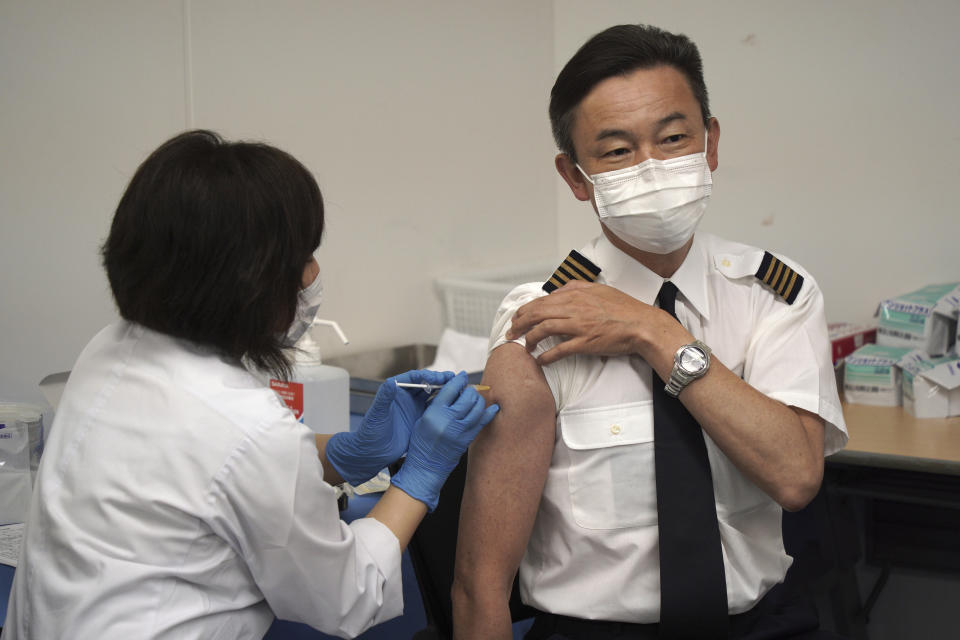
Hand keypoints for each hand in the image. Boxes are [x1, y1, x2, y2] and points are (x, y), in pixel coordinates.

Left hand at [326, 369, 453, 485]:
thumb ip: (384, 398)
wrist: (372, 453)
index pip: (414, 378)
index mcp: (395, 392)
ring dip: (444, 392)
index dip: (427, 375)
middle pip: (426, 384)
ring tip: (458, 390)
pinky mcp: (420, 420)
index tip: (438, 377)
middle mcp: (406, 398)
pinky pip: (434, 410)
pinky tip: (455, 406)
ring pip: (432, 395)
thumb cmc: (370, 432)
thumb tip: (391, 382)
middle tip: (454, 380)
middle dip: (440, 381)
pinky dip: (444, 406)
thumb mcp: (377, 415)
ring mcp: (414, 409)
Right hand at [391, 372, 498, 510]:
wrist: (426, 466)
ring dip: (478, 399)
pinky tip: (492, 408)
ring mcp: (460, 431)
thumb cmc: (421, 443)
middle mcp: (449, 421)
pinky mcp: (468, 439)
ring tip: (474, 398)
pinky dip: (489, 413)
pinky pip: (483, 422)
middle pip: (467, 396)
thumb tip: (451, 389)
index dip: (458, 380)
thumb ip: (436, 403)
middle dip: (469, 389)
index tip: (461, 377)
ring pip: (477, 407)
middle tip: (467, 389)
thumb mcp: (422, 419)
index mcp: (434, 414)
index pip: (450, 389)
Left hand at [505, 280, 687, 365]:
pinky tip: (540, 360)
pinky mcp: (585, 343)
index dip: (524, 311)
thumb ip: (574, 287)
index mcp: (575, 295)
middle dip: (519, 324)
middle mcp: (574, 308)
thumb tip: (555, 291)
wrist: (642, 324)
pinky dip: (546, 356)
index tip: (516, 318)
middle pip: (536, 314)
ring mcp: (578, 326)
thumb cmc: (622, 308)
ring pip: (543, 330)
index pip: (540, 301)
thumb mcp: (597, 289)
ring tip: (524, 346)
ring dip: (529, 339)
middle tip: (511, 333)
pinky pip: (559, 350)